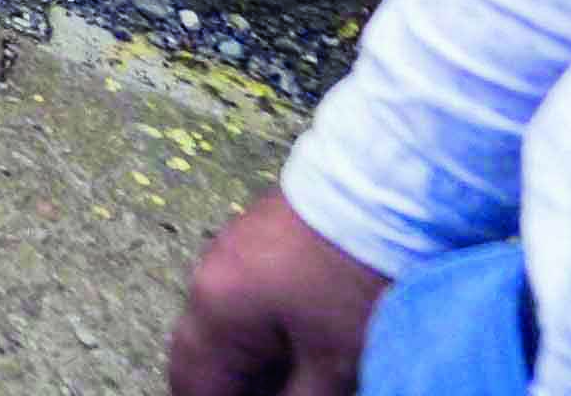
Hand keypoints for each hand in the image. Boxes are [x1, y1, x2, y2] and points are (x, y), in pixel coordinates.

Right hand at [167, 190, 385, 393]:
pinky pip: (240, 295)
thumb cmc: (350, 281)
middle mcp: (208, 278)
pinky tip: (291, 343)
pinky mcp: (257, 235)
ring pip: (220, 322)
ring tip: (281, 380)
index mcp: (215, 311)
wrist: (376, 194)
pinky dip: (256, 328)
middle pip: (198, 351)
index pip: (194, 382)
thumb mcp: (333, 362)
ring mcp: (229, 250)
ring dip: (241, 358)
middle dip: (220, 384)